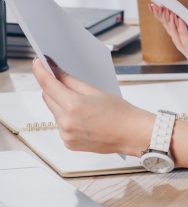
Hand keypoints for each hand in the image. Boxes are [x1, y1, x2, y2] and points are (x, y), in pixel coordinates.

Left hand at [31, 58, 153, 155]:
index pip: (48, 85)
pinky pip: (60, 124)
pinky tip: (82, 117)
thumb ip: (70, 80)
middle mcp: (66, 122)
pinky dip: (66, 117)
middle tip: (61, 78)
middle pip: (48, 97)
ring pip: (53, 111)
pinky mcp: (68, 143)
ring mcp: (65, 135)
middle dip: (53, 87)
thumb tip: (55, 71)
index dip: (41, 72)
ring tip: (82, 103)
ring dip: (60, 103)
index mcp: (73, 106)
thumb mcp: (94, 90)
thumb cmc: (119, 111)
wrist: (130, 133)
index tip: (37, 63)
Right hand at [149, 5, 187, 73]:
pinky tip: (180, 23)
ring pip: (178, 39)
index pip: (176, 24)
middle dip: (164, 19)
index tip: (155, 5)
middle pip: (173, 32)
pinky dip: (183, 34)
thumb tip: (179, 15)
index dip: (165, 15)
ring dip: (171, 25)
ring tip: (166, 13)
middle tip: (156, 7)